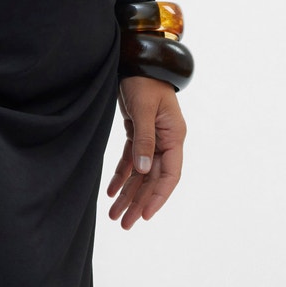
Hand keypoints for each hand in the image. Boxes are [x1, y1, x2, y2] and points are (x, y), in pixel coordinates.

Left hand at [106, 75, 185, 228]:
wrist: (138, 61)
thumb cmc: (145, 82)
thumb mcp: (144, 110)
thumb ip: (145, 140)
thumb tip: (144, 170)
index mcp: (174, 137)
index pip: (170, 175)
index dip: (158, 197)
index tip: (145, 215)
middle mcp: (165, 142)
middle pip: (153, 180)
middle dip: (138, 202)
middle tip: (124, 224)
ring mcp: (152, 139)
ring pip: (141, 174)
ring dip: (128, 194)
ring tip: (114, 215)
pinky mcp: (138, 133)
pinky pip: (130, 161)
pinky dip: (121, 176)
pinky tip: (111, 192)